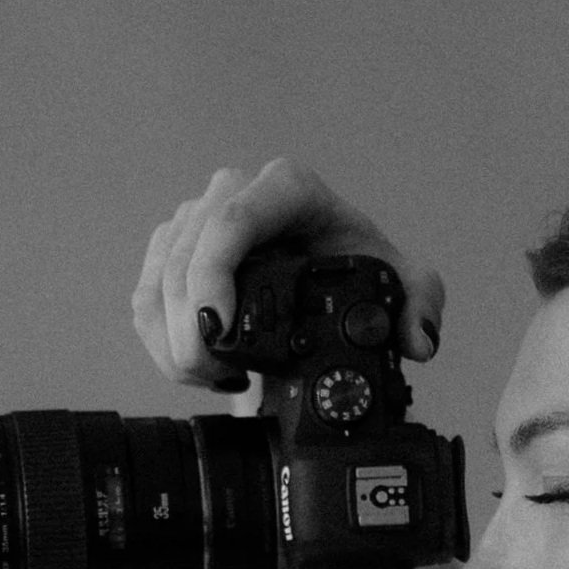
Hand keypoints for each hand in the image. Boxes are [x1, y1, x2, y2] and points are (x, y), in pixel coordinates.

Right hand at [130, 158, 443, 393]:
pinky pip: (145, 295)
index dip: (215, 273)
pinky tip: (199, 370)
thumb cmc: (359, 271)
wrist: (326, 280)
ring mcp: (198, 219)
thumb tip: (417, 338)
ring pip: (159, 276)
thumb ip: (423, 303)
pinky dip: (161, 341)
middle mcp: (237, 192)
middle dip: (191, 324)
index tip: (219, 330)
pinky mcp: (171, 250)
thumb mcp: (403, 283)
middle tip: (218, 375)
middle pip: (188, 251)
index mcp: (290, 190)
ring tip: (216, 378)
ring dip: (175, 339)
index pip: (236, 219)